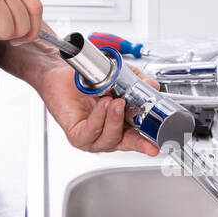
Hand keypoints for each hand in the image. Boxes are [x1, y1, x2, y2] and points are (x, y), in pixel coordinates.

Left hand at [35, 64, 160, 155]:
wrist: (62, 72)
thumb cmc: (88, 79)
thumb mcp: (122, 76)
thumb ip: (140, 82)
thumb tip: (153, 87)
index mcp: (121, 125)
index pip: (137, 139)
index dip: (147, 143)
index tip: (155, 144)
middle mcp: (107, 134)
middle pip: (125, 144)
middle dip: (135, 138)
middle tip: (140, 120)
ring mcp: (92, 137)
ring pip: (109, 139)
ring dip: (114, 120)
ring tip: (114, 101)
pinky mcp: (77, 135)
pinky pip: (91, 133)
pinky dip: (99, 118)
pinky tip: (102, 104)